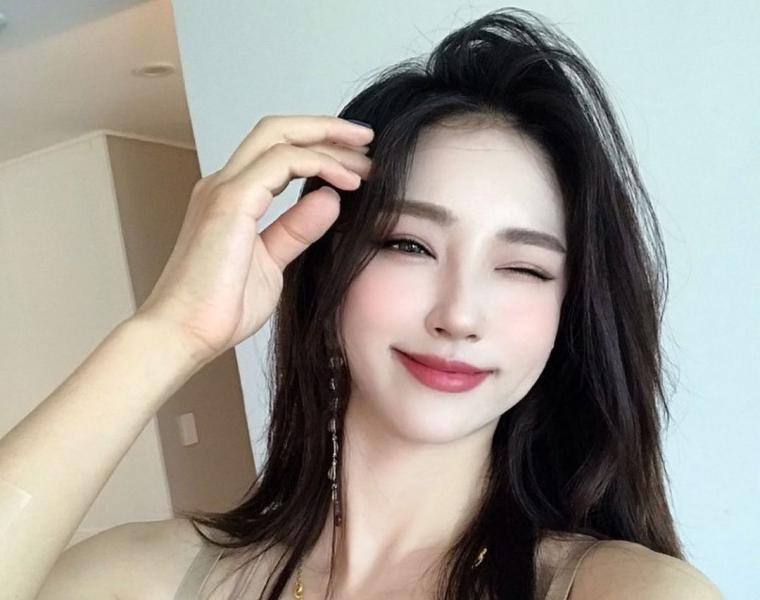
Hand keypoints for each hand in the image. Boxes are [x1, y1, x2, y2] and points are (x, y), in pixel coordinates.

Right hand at [133, 115, 372, 364]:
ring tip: (366, 160)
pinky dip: (319, 163)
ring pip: (280, 135)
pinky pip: (282, 162)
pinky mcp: (230, 201)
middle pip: (279, 130)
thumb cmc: (219, 308)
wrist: (185, 334)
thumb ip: (296, 230)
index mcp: (233, 198)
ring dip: (328, 141)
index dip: (319, 146)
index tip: (358, 160)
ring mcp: (224, 189)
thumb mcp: (272, 263)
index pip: (278, 152)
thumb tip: (328, 200)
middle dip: (326, 128)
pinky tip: (347, 181)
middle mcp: (225, 184)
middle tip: (367, 140)